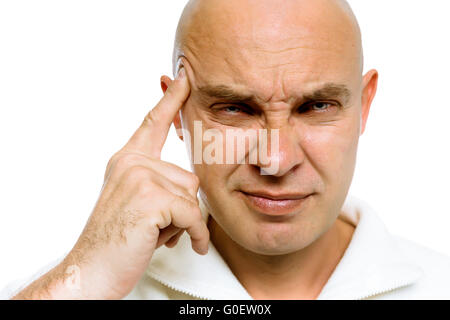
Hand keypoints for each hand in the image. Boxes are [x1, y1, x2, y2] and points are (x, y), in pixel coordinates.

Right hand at [66, 66, 208, 298]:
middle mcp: (132, 164)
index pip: (153, 124)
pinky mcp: (151, 198)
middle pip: (188, 179)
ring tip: (154, 234)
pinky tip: (179, 244)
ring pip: (192, 198)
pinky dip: (194, 235)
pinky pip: (193, 215)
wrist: (91, 270)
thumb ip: (158, 183)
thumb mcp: (135, 202)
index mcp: (127, 161)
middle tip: (154, 226)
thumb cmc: (116, 240)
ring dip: (182, 223)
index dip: (170, 100)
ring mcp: (140, 178)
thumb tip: (189, 183)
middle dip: (181, 209)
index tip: (183, 78)